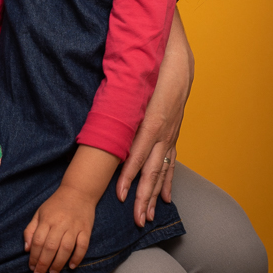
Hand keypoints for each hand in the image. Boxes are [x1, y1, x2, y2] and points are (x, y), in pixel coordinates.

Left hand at [24, 186, 94, 272]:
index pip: (37, 241)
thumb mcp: (39, 213)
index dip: (33, 256)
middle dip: (43, 264)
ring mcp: (74, 227)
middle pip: (50, 247)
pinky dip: (78, 257)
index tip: (31, 268)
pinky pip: (83, 246)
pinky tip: (72, 266)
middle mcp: (60, 224)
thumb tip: (26, 249)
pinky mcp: (86, 229)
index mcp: (47, 220)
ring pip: (66, 248)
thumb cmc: (56, 204)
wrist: (78, 191)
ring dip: (59, 263)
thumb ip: (31, 230)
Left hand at [116, 9, 192, 225]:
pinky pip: (170, 160)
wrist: (176, 53)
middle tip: (136, 219)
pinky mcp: (174, 130)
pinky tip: (163, 198)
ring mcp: (171, 131)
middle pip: (152, 168)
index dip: (130, 174)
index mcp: (153, 117)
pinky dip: (166, 180)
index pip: (139, 152)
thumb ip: (118, 96)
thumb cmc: (150, 65)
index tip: (121, 194)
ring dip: (153, 194)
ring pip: (162, 168)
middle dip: (143, 195)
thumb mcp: (133, 77)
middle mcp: (164, 129)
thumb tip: (97, 113)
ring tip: (147, 217)